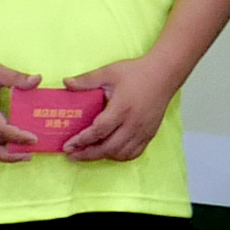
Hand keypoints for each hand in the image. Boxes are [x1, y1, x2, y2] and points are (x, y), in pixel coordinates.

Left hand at [60, 54, 179, 163]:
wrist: (164, 74)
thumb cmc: (137, 72)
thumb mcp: (109, 72)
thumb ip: (87, 80)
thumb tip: (66, 83)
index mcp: (121, 109)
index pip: (98, 131)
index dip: (81, 140)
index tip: (67, 146)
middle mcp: (133, 124)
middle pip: (108, 148)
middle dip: (87, 154)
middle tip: (72, 155)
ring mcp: (143, 131)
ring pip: (120, 154)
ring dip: (103, 156)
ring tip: (88, 153)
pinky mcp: (150, 134)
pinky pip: (134, 153)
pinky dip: (120, 156)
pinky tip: (110, 152)